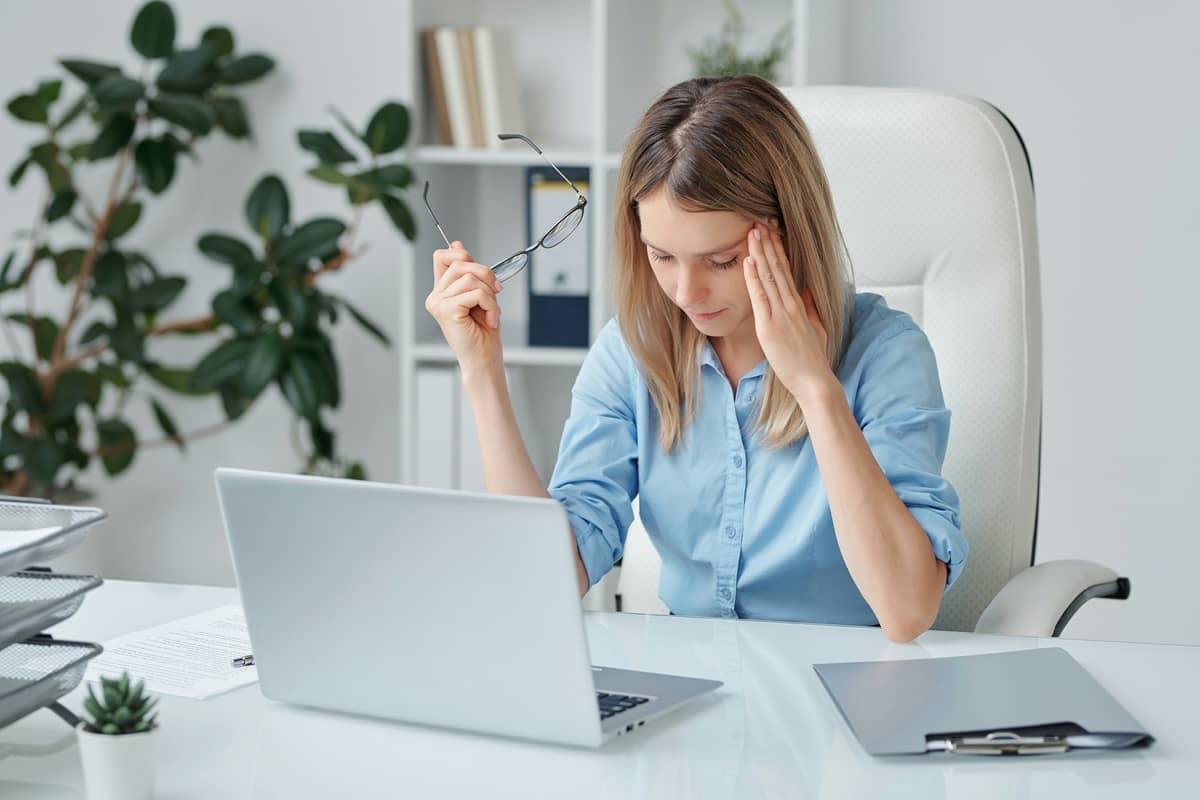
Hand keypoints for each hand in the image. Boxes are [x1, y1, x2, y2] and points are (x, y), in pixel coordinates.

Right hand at [425, 241, 502, 371]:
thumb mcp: (479, 295)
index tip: (483, 275)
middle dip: (486, 275)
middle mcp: (436, 296)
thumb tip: (457, 244)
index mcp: (442, 291)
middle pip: (461, 262)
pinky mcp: (447, 310)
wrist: (483, 359)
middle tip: (495, 295)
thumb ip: (469, 272)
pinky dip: (490, 304)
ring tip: (491, 312)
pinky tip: (490, 319)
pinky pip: (476, 293)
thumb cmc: (482, 333)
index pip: (442, 256)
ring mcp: (439, 303)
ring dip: (490, 295)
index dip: (462, 255)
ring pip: (471, 278)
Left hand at [743, 223, 833, 406]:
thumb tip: (806, 290)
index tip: (773, 232)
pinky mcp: (769, 327)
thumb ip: (810, 307)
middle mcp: (790, 305)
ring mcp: (780, 315)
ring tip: (753, 232)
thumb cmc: (813, 359)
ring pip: (769, 277)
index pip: (787, 270)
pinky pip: (760, 297)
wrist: (814, 381)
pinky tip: (749, 261)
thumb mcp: (816, 328)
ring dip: (760, 253)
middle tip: (760, 221)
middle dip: (769, 244)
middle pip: (778, 267)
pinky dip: (754, 278)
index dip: (779, 250)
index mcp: (799, 305)